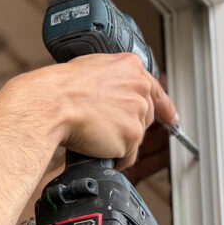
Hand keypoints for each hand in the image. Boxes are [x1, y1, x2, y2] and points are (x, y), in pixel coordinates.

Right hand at [1, 53, 177, 168]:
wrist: (52, 104)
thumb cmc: (61, 88)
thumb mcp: (90, 68)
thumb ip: (111, 78)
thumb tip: (112, 92)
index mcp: (131, 67)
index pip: (155, 89)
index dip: (164, 106)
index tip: (171, 117)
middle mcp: (140, 88)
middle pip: (145, 115)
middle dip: (128, 125)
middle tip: (105, 127)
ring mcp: (137, 113)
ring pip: (135, 136)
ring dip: (118, 140)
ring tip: (94, 134)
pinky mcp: (132, 136)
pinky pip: (127, 155)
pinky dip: (115, 157)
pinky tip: (99, 150)